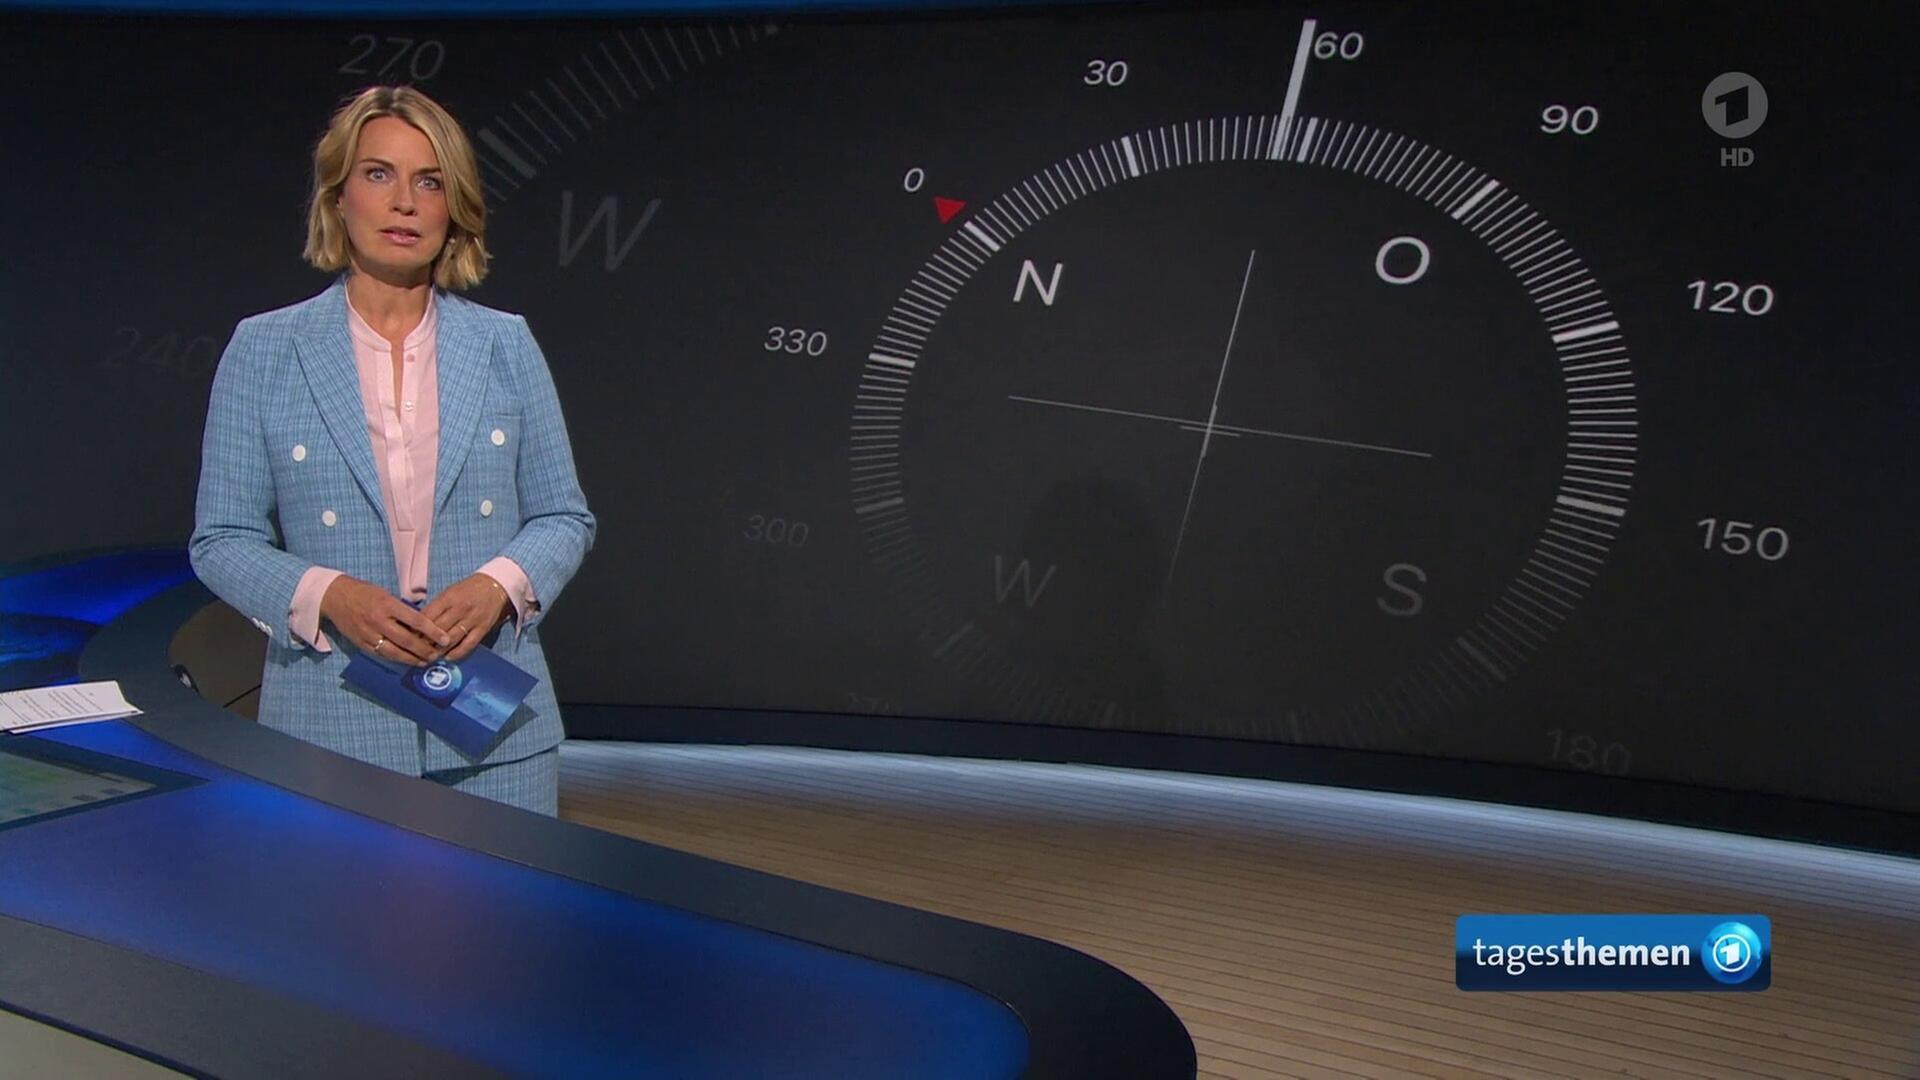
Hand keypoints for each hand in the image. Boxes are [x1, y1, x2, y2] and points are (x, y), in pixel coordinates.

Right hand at [320, 576, 453, 665]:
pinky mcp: (361, 643)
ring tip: (424, 662)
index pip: (416, 621)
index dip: (432, 632)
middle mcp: (379, 620)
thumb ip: (402, 610)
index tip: (445, 639)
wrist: (334, 597)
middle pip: (407, 640)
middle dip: (425, 650)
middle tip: (437, 655)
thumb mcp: (386, 595)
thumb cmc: (364, 593)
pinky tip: (406, 661)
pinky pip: (381, 654)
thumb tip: (423, 624)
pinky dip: (396, 659)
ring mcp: (368, 633)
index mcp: (388, 605)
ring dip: (412, 659)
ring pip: (394, 652)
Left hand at [420, 573, 512, 663]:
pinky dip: (456, 653)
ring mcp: (472, 620)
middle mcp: (460, 609)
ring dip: (438, 650)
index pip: (428, 616)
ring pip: (451, 639)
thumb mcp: (449, 592)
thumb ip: (436, 607)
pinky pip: (468, 645)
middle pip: (438, 630)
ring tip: (429, 657)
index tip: (409, 637)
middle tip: (416, 651)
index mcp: (449, 598)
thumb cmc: (469, 589)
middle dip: (425, 642)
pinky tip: (448, 657)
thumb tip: (420, 625)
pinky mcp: (482, 629)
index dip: (416, 629)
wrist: (496, 585)